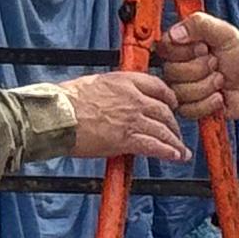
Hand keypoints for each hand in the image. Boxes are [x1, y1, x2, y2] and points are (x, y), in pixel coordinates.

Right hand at [58, 70, 192, 162]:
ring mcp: (132, 119)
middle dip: (173, 123)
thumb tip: (113, 97)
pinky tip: (175, 156)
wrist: (57, 115)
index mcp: (125, 81)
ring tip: (181, 150)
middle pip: (164, 110)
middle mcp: (134, 98)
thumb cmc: (67, 100)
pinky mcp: (126, 139)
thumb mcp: (94, 83)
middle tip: (176, 131)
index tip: (172, 103)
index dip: (169, 96)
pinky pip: (154, 146)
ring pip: (163, 130)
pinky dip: (168, 152)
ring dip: (175, 141)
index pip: (157, 86)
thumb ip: (111, 89)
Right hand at [156, 13, 238, 122]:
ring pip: (180, 93)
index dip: (185, 52)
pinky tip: (219, 96)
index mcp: (180, 46)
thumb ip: (199, 24)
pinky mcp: (191, 107)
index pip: (164, 50)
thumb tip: (175, 32)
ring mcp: (182, 89)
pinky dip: (209, 103)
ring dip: (207, 86)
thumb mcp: (223, 31)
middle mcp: (176, 67)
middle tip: (216, 63)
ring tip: (220, 79)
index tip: (203, 48)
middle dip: (201, 69)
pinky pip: (189, 110)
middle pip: (171, 73)